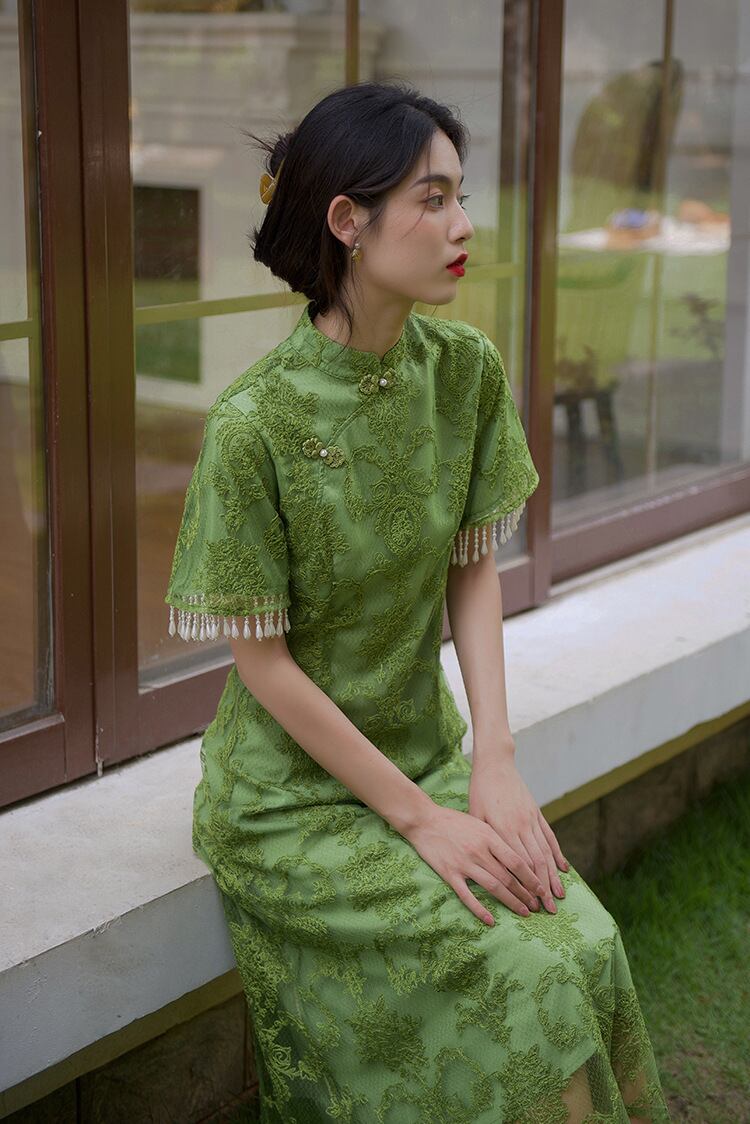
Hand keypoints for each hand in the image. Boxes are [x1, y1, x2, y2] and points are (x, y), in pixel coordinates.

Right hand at [402, 801, 548, 925]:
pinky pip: (467, 896)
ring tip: (523, 912)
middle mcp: (479, 851)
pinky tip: (491, 920)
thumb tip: (519, 858)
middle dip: (526, 894)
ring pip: (493, 887)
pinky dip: (480, 910)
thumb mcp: (480, 823)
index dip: (532, 878)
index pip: (517, 862)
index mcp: (489, 836)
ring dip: (511, 902)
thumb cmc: (454, 821)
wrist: (424, 820)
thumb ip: (496, 839)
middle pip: (508, 877)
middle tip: (537, 906)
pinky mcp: (449, 873)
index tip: (541, 889)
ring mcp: (464, 863)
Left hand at [468, 755, 569, 913]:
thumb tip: (487, 866)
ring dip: (553, 876)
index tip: (533, 905)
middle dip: (544, 888)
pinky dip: (558, 854)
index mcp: (503, 829)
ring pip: (546, 852)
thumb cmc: (480, 791)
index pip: (518, 865)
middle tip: (550, 910)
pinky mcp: (537, 813)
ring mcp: (532, 820)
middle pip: (536, 863)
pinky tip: (564, 869)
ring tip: (560, 896)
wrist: (496, 765)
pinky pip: (550, 837)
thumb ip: (483, 839)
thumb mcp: (475, 814)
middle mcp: (521, 826)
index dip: (527, 886)